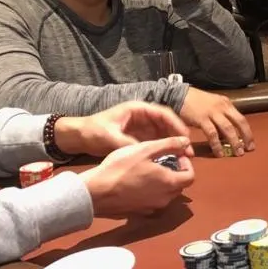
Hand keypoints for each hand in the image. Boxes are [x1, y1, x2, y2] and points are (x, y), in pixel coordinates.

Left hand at [54, 102, 190, 157]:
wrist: (79, 137)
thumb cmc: (93, 131)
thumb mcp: (110, 137)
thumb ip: (129, 143)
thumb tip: (146, 152)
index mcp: (137, 109)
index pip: (162, 113)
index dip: (176, 124)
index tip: (184, 137)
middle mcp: (143, 116)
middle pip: (167, 123)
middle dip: (178, 136)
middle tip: (188, 150)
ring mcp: (142, 126)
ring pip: (164, 133)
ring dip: (173, 143)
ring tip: (184, 157)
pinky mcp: (139, 137)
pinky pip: (156, 141)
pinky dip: (164, 149)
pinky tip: (171, 159)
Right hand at [81, 136, 193, 216]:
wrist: (95, 193)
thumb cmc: (120, 168)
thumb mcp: (145, 150)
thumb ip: (169, 144)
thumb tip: (186, 142)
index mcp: (169, 183)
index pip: (191, 176)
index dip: (186, 164)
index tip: (175, 155)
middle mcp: (164, 199)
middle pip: (179, 185)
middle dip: (175, 172)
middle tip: (162, 160)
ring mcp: (151, 208)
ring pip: (166, 194)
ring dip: (163, 181)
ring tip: (148, 169)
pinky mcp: (139, 213)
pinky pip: (152, 201)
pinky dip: (151, 191)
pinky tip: (136, 181)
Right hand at [178, 87, 254, 156]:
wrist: (179, 95)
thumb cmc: (195, 102)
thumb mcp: (212, 105)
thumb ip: (221, 117)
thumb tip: (226, 135)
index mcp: (226, 104)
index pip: (241, 118)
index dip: (248, 132)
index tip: (251, 143)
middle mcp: (222, 107)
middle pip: (239, 123)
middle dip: (246, 137)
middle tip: (248, 149)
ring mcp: (212, 112)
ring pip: (228, 129)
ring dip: (234, 142)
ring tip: (237, 153)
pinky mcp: (202, 119)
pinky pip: (212, 134)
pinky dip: (217, 145)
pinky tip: (219, 153)